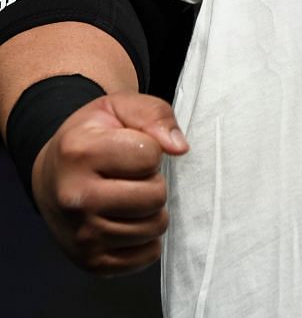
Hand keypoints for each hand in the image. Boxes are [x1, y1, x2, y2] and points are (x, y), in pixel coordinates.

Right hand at [32, 92, 188, 274]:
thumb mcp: (120, 108)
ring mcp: (80, 235)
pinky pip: (146, 256)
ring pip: (154, 228)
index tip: (132, 149)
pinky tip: (128, 221)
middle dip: (154, 182)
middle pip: (155, 196)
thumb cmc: (94, 137)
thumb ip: (154, 115)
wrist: (53, 172)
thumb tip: (180, 148)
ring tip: (130, 197)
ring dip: (152, 211)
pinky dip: (147, 239)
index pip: (150, 156)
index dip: (151, 150)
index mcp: (79, 153)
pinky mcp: (90, 262)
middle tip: (133, 177)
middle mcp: (74, 198)